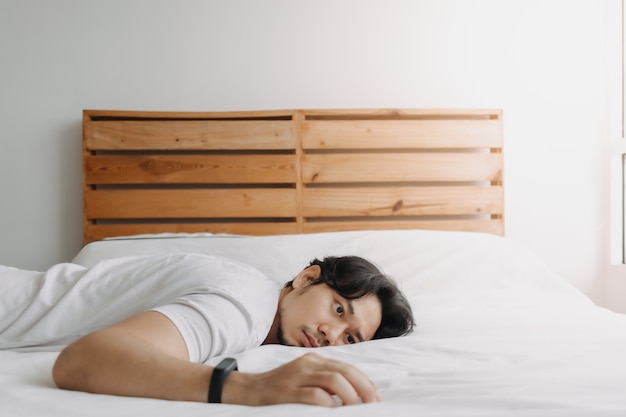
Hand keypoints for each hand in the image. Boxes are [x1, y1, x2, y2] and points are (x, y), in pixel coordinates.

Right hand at [222, 352, 379, 406]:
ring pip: (332, 380)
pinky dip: (328, 404)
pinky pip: (314, 395)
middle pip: (344, 371)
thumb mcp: (304, 378)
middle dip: (363, 388)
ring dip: (349, 395)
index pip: (347, 367)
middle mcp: (308, 364)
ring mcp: (297, 376)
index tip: (375, 397)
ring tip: (355, 408)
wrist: (249, 389)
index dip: (365, 381)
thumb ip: (325, 381)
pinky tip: (333, 411)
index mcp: (315, 360)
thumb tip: (354, 394)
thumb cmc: (281, 389)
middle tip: (372, 403)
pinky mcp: (287, 391)